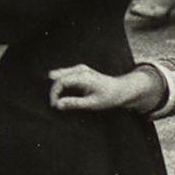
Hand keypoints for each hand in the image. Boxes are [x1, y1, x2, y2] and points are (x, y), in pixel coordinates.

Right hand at [49, 63, 164, 113]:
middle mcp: (80, 69)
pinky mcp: (80, 71)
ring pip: (60, 75)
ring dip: (56, 87)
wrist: (121, 90)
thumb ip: (74, 103)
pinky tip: (62, 94)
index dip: (54, 94)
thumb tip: (58, 105)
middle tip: (54, 104)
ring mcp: (80, 68)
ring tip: (57, 100)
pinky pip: (65, 75)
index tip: (55, 105)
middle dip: (54, 91)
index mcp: (83, 77)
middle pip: (58, 77)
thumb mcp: (92, 103)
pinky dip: (61, 85)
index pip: (61, 82)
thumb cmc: (109, 97)